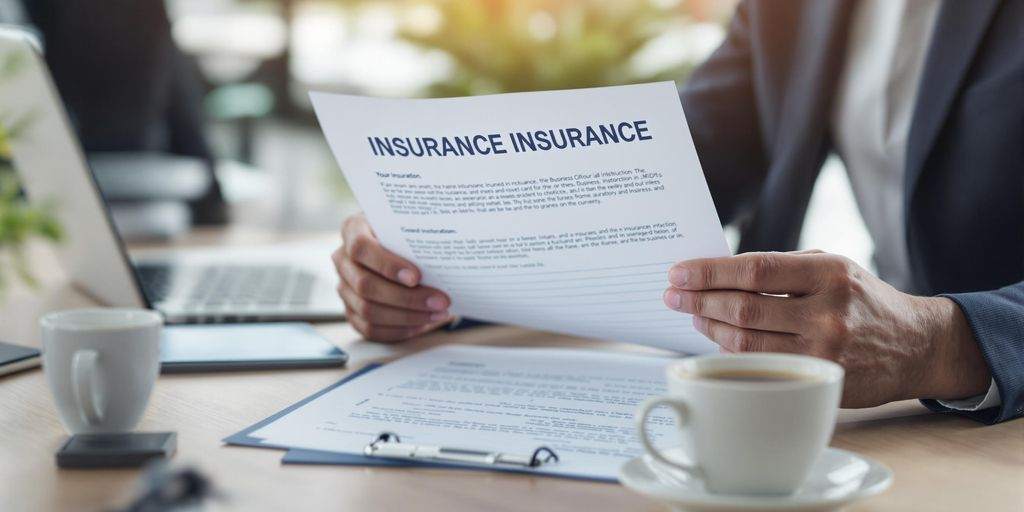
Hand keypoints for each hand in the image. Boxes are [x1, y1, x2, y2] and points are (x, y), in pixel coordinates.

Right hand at [332, 213, 451, 341]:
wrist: (402, 249)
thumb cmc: (407, 235)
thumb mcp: (411, 225)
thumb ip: (419, 234)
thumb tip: (448, 253)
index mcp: (353, 230)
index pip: (361, 248)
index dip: (387, 264)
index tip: (416, 277)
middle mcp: (343, 260)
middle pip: (366, 285)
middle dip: (406, 298)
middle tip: (439, 301)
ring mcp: (344, 288)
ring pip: (368, 311)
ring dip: (407, 316)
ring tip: (437, 313)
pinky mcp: (352, 311)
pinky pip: (370, 329)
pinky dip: (398, 329)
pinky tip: (422, 323)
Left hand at [663, 250, 991, 406]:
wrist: (916, 345)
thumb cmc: (864, 300)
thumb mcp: (835, 267)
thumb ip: (783, 267)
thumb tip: (719, 273)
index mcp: (829, 273)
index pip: (753, 269)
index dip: (709, 272)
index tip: (678, 273)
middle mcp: (827, 313)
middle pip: (742, 307)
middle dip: (698, 300)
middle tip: (672, 295)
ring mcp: (824, 352)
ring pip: (745, 342)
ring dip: (709, 327)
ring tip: (692, 315)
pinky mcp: (821, 383)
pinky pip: (762, 367)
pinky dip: (733, 353)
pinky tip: (718, 340)